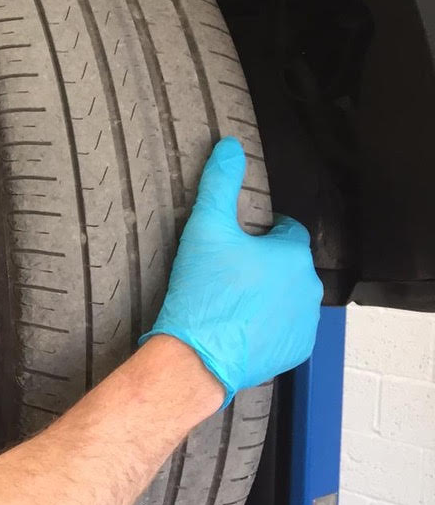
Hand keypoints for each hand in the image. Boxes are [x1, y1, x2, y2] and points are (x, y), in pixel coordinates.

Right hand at [141, 137, 323, 404]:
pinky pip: (287, 328)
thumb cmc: (202, 295)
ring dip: (269, 295)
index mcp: (291, 255)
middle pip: (288, 265)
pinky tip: (240, 325)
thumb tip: (228, 147)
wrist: (197, 357)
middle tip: (227, 273)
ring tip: (231, 301)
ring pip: (289, 296)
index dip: (261, 233)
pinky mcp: (296, 349)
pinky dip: (269, 325)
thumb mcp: (204, 230)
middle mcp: (308, 287)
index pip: (287, 231)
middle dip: (264, 265)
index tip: (238, 243)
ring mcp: (305, 321)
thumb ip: (219, 185)